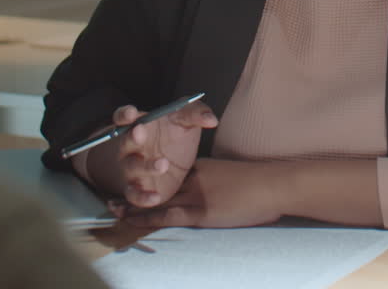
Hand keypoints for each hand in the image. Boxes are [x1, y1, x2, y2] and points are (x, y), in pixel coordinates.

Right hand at [75, 101, 217, 207]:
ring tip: (163, 164)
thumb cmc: (177, 133)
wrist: (177, 160)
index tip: (131, 112)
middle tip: (140, 132)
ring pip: (131, 168)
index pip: (124, 117)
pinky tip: (156, 198)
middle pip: (125, 142)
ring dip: (144, 167)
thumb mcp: (188, 120)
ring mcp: (132, 169)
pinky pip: (134, 195)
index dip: (124, 114)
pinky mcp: (140, 188)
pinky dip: (142, 198)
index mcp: (139, 125)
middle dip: (131, 137)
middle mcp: (130, 147)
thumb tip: (212, 120)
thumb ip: (197, 115)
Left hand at [119, 158, 288, 227]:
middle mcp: (193, 178)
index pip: (171, 175)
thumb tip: (221, 193)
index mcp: (203, 167)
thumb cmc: (263, 182)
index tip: (139, 183)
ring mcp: (195, 194)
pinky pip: (166, 215)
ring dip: (133, 204)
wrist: (274, 184)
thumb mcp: (236, 176)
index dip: (152, 180)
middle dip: (135, 189)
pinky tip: (131, 220)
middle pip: (157, 185)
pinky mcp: (200, 212)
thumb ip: (222, 183)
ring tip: (113, 208)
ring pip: (157, 199)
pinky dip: (146, 217)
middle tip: (113, 195)